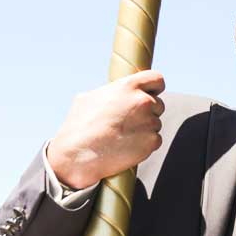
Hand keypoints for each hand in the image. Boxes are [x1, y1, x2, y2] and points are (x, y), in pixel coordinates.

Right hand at [45, 70, 165, 188]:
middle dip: (147, 113)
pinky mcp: (152, 141)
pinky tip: (127, 147)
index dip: (154, 88)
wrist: (78, 156)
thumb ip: (109, 93)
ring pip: (156, 123)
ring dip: (145, 130)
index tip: (152, 94)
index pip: (156, 79)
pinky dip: (145, 145)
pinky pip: (155, 140)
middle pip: (158, 104)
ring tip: (122, 137)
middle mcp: (143, 101)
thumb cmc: (78, 127)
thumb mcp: (88, 99)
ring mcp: (149, 121)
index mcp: (128, 86)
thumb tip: (115, 93)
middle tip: (128, 123)